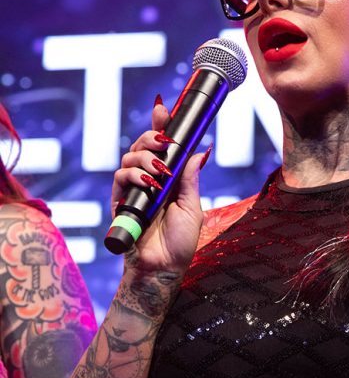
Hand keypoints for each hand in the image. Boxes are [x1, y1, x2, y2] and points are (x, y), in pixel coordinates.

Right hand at [111, 98, 208, 278]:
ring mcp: (132, 191)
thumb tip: (199, 150)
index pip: (160, 147)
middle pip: (141, 146)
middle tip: (165, 142)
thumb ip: (190, 178)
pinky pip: (120, 178)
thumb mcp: (192, 206)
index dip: (159, 127)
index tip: (164, 109)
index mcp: (166, 180)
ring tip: (160, 173)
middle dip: (151, 137)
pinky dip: (133, 175)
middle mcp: (148, 182)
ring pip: (129, 158)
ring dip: (145, 159)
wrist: (164, 268)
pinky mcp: (120, 202)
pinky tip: (148, 183)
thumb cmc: (180, 242)